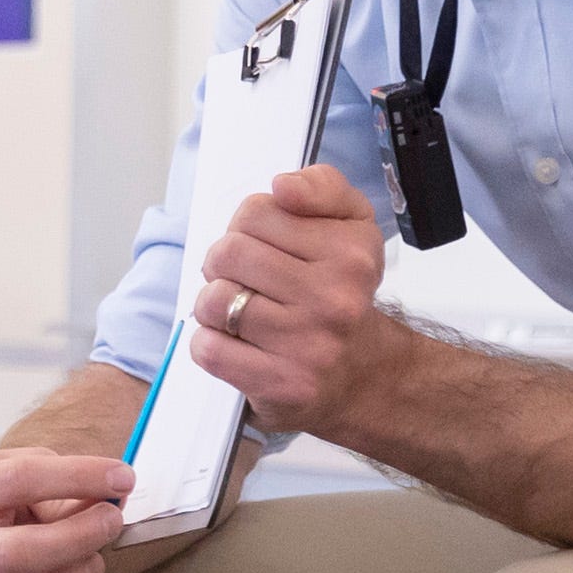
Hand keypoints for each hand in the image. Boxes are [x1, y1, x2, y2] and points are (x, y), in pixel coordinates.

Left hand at [185, 167, 404, 434]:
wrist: (364, 374)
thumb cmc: (343, 292)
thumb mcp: (352, 225)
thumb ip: (322, 188)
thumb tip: (282, 187)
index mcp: (350, 253)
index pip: (256, 211)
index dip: (248, 226)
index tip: (265, 245)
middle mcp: (334, 299)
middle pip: (228, 252)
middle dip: (224, 263)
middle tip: (244, 280)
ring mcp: (308, 346)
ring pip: (213, 300)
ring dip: (214, 305)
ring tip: (237, 312)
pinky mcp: (280, 385)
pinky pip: (208, 349)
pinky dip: (209, 344)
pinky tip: (235, 343)